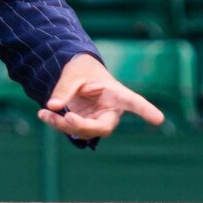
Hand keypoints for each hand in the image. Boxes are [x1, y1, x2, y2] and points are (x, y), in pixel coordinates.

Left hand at [40, 53, 164, 138]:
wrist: (74, 75)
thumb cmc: (81, 69)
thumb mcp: (72, 73)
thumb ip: (64, 89)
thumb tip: (52, 106)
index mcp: (116, 93)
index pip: (134, 102)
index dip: (146, 110)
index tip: (159, 119)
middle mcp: (110, 110)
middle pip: (104, 128)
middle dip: (85, 127)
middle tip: (68, 118)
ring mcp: (96, 120)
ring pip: (84, 132)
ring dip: (63, 125)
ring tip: (45, 113)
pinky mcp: (83, 125)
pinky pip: (71, 130)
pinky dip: (55, 123)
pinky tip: (43, 114)